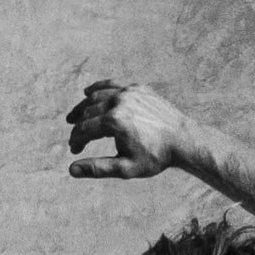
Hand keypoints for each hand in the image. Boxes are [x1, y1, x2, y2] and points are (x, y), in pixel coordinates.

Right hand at [65, 79, 207, 179]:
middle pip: (88, 112)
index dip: (76, 141)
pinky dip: (98, 88)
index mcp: (114, 122)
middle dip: (78, 127)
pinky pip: (112, 85)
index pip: (84, 130)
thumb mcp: (125, 168)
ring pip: (97, 97)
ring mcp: (128, 92)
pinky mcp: (138, 88)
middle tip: (75, 138)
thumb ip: (97, 168)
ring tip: (74, 117)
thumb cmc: (155, 157)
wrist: (183, 140)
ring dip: (83, 107)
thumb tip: (71, 170)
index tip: (75, 151)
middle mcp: (118, 103)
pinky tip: (88, 93)